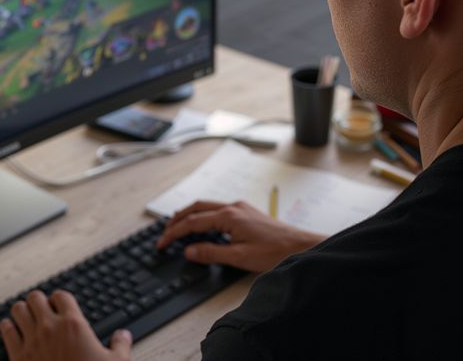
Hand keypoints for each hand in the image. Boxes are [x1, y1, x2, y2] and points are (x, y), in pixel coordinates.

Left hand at [0, 290, 131, 360]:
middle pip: (35, 297)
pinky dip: (8, 328)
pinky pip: (6, 331)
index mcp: (73, 325)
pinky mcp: (17, 357)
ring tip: (27, 317)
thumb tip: (124, 335)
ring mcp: (31, 341)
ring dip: (22, 311)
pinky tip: (13, 331)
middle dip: (39, 302)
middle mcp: (50, 328)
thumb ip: (120, 346)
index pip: (61, 295)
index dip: (60, 299)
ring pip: (17, 309)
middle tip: (42, 310)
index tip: (60, 306)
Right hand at [156, 200, 322, 272]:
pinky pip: (217, 210)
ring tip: (177, 227)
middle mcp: (233, 207)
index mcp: (228, 216)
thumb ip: (211, 253)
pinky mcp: (246, 212)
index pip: (192, 222)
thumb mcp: (239, 257)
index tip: (162, 243)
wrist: (300, 246)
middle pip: (196, 207)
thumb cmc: (274, 252)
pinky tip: (203, 226)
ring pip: (207, 206)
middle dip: (177, 219)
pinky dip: (203, 216)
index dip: (174, 233)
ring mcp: (240, 208)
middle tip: (164, 232)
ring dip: (190, 215)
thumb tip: (189, 250)